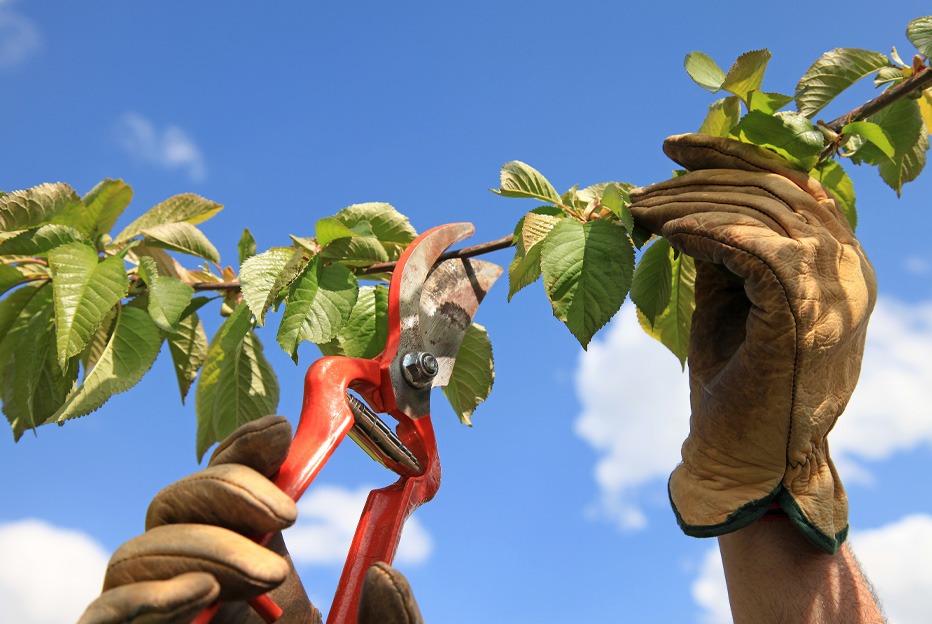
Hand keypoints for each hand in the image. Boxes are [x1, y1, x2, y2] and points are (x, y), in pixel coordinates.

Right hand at [78, 415, 425, 622]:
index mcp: (256, 572)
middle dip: (227, 489)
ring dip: (203, 541)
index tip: (279, 431)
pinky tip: (199, 596)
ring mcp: (162, 621)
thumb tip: (383, 571)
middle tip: (288, 515)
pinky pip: (102, 613)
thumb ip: (390, 622)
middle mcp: (200, 586)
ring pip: (137, 546)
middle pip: (175, 502)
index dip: (244, 449)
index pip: (229, 486)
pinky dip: (143, 595)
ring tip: (268, 574)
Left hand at [629, 134, 876, 552]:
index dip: (731, 155)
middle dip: (699, 180)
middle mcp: (848, 267)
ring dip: (691, 204)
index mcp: (836, 260)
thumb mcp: (728, 298)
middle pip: (774, 188)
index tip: (672, 148)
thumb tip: (687, 197)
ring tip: (641, 211)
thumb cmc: (732, 381)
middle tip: (640, 190)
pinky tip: (669, 234)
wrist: (743, 460)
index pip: (790, 181)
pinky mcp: (809, 314)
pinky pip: (758, 248)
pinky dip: (708, 232)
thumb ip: (724, 246)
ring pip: (763, 211)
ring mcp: (836, 290)